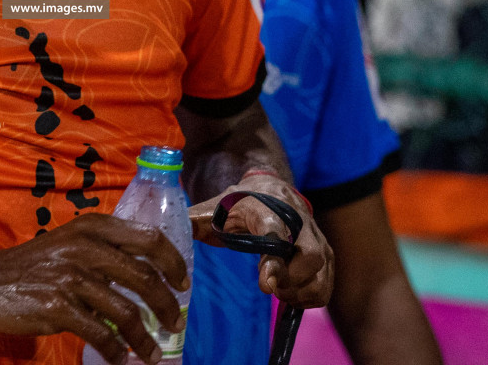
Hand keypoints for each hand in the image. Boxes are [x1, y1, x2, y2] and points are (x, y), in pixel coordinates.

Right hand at [0, 214, 187, 364]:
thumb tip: (146, 275)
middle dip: (168, 306)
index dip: (173, 262)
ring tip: (152, 354)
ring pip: (127, 312)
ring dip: (146, 338)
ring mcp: (72, 277)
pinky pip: (102, 334)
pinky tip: (121, 360)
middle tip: (176, 323)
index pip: (149, 238)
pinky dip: (118, 352)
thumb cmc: (31, 266)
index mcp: (92, 227)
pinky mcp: (59, 307)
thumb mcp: (68, 243)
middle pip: (146, 278)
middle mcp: (86, 247)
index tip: (183, 283)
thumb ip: (103, 251)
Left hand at [189, 171, 333, 309]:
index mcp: (266, 208)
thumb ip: (190, 223)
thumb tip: (161, 237)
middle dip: (292, 280)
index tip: (264, 283)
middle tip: (271, 287)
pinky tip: (290, 293)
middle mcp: (298, 222)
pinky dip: (310, 297)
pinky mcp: (325, 254)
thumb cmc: (236, 205)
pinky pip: (326, 285)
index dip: (274, 258)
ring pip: (322, 274)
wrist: (270, 190)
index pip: (276, 231)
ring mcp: (316, 238)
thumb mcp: (213, 209)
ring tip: (280, 290)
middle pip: (311, 256)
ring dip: (301, 291)